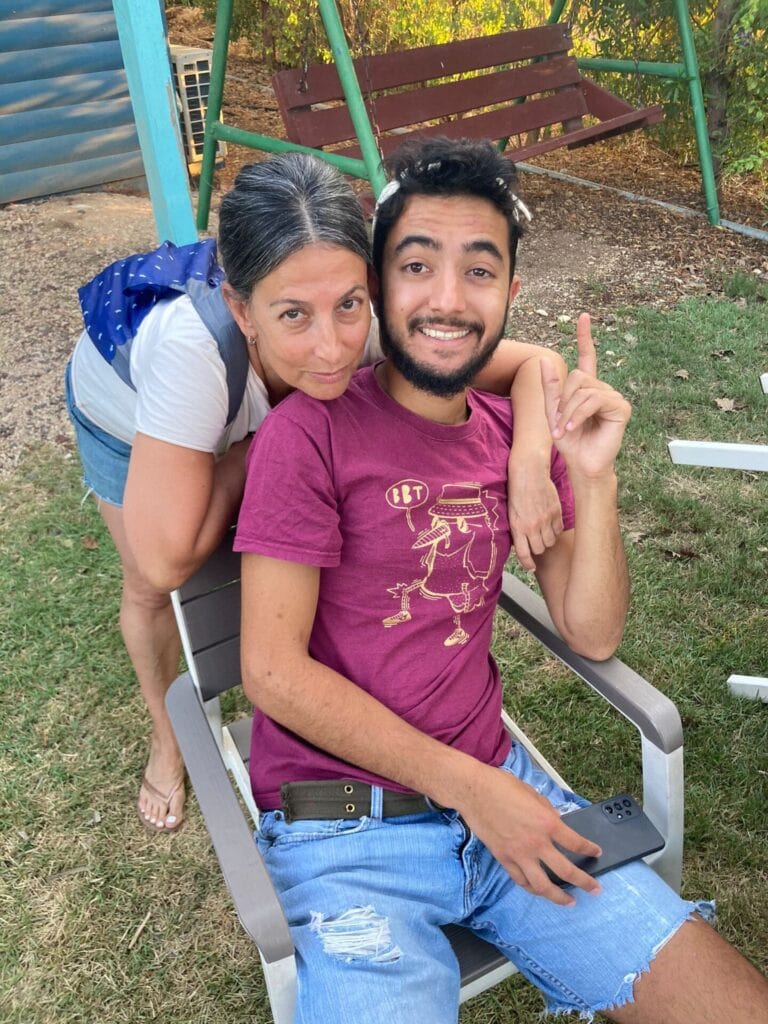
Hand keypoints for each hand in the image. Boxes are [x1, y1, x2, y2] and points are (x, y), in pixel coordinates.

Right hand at [458, 763, 601, 906]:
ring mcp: (519, 854)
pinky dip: (532, 888)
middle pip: (566, 871)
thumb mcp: (534, 795)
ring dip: (558, 897)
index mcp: (547, 822)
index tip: (596, 852)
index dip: (589, 849)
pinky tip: (539, 890)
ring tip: (570, 901)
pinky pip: (521, 880)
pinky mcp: (504, 858)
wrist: (474, 791)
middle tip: (595, 889)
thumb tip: (556, 824)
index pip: (575, 843)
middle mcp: (536, 842)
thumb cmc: (502, 786)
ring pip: (543, 886)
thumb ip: (547, 813)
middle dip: (584, 882)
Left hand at [507, 459, 563, 570]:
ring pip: (550, 542)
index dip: (528, 563)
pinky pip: (558, 530)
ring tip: (543, 532)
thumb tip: (521, 542)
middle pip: (539, 549)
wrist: (529, 471)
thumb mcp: (510, 511)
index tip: (530, 568)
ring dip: (547, 540)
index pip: (524, 553)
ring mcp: (545, 520)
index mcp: (517, 526)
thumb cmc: (516, 490)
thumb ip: (517, 527)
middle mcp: (532, 526)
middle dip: (537, 548)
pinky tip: (550, 523)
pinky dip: (555, 530)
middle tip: (536, 541)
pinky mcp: (556, 512)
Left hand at [540, 314, 631, 479]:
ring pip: (584, 390)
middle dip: (563, 400)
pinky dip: (579, 415)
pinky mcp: (621, 408)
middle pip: (577, 376)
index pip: (587, 357)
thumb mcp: (553, 412)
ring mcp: (614, 397)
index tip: (583, 316)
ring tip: (565, 429)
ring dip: (569, 411)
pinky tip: (573, 428)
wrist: (582, 463)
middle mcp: (602, 389)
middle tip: (559, 423)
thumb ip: (550, 387)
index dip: (585, 336)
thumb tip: (544, 360)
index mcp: (587, 388)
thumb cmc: (570, 441)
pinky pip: (594, 401)